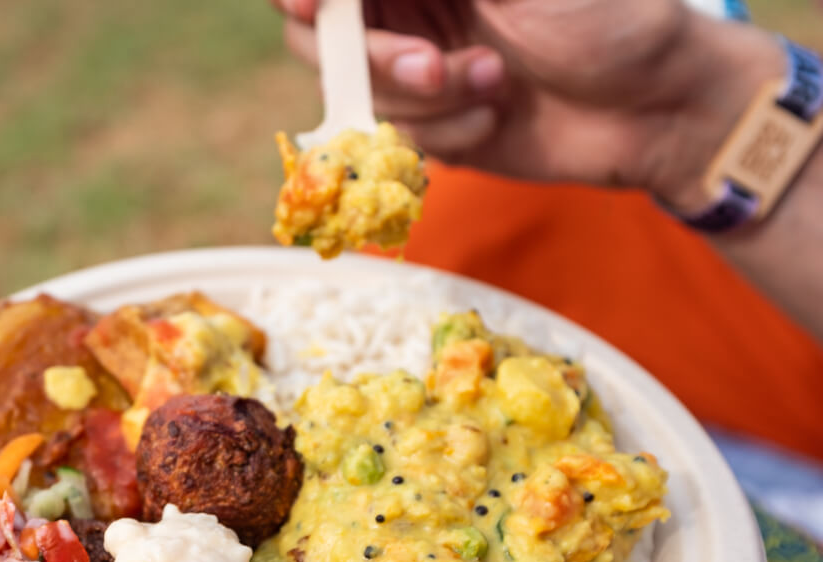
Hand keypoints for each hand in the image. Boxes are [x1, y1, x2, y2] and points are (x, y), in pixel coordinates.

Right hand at [275, 0, 784, 205]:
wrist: (658, 106)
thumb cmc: (604, 15)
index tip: (311, 7)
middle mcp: (411, 9)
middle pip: (322, 38)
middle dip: (372, 58)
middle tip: (430, 65)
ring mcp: (418, 72)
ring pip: (359, 94)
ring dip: (425, 100)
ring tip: (496, 82)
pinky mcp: (434, 127)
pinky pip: (397, 140)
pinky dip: (445, 133)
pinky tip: (496, 118)